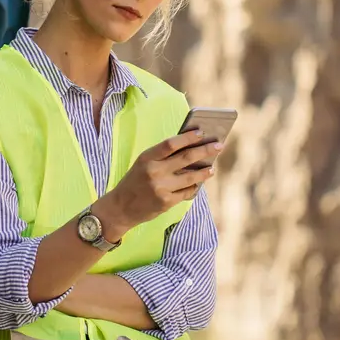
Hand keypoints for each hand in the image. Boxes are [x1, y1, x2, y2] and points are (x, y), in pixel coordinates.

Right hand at [98, 130, 218, 231]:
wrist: (120, 208)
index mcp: (146, 158)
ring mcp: (161, 188)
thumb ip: (163, 157)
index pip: (171, 143)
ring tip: (212, 167)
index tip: (201, 132)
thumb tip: (191, 148)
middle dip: (205, 150)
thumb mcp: (143, 164)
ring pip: (191, 176)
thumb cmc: (134, 182)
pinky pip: (187, 192)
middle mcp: (154, 171)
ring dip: (205, 171)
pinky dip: (194, 187)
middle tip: (219, 145)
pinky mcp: (166, 202)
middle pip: (186, 157)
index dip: (188, 137)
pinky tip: (198, 183)